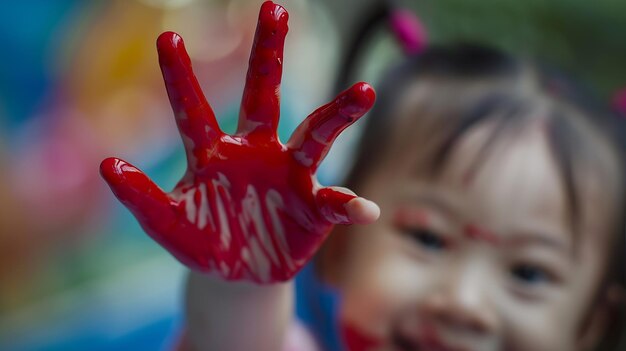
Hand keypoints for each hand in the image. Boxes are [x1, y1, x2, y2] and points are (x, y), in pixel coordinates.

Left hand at [100, 1, 377, 282]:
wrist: (238, 275)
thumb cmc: (204, 241)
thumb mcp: (168, 225)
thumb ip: (141, 199)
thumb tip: (108, 163)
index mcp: (215, 154)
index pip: (194, 111)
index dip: (180, 77)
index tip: (167, 36)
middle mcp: (257, 152)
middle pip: (264, 96)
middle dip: (268, 54)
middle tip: (274, 8)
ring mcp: (290, 176)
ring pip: (316, 135)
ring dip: (338, 114)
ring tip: (364, 90)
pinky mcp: (315, 208)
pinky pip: (336, 202)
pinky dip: (350, 204)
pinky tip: (365, 210)